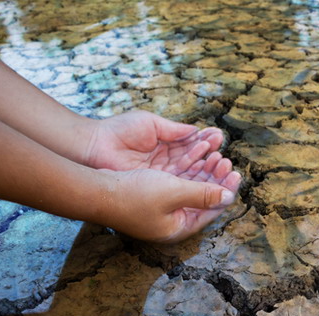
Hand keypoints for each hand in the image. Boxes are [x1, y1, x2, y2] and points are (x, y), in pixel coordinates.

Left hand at [85, 110, 224, 174]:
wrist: (94, 147)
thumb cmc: (118, 131)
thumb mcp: (151, 125)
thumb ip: (174, 130)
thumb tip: (197, 131)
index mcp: (165, 145)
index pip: (191, 146)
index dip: (206, 143)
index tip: (219, 137)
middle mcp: (166, 163)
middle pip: (195, 163)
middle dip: (211, 159)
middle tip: (224, 155)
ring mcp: (161, 176)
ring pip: (190, 175)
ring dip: (206, 170)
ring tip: (220, 162)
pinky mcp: (155, 187)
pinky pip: (179, 185)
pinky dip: (194, 180)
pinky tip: (207, 173)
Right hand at [102, 152, 240, 242]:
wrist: (95, 190)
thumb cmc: (133, 194)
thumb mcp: (174, 192)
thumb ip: (203, 194)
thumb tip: (229, 197)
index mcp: (179, 227)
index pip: (212, 210)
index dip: (226, 190)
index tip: (237, 173)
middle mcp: (172, 221)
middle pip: (203, 198)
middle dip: (215, 178)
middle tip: (226, 160)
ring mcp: (162, 210)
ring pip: (191, 188)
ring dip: (203, 171)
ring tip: (214, 154)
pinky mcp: (152, 197)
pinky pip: (178, 182)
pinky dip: (188, 169)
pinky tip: (196, 155)